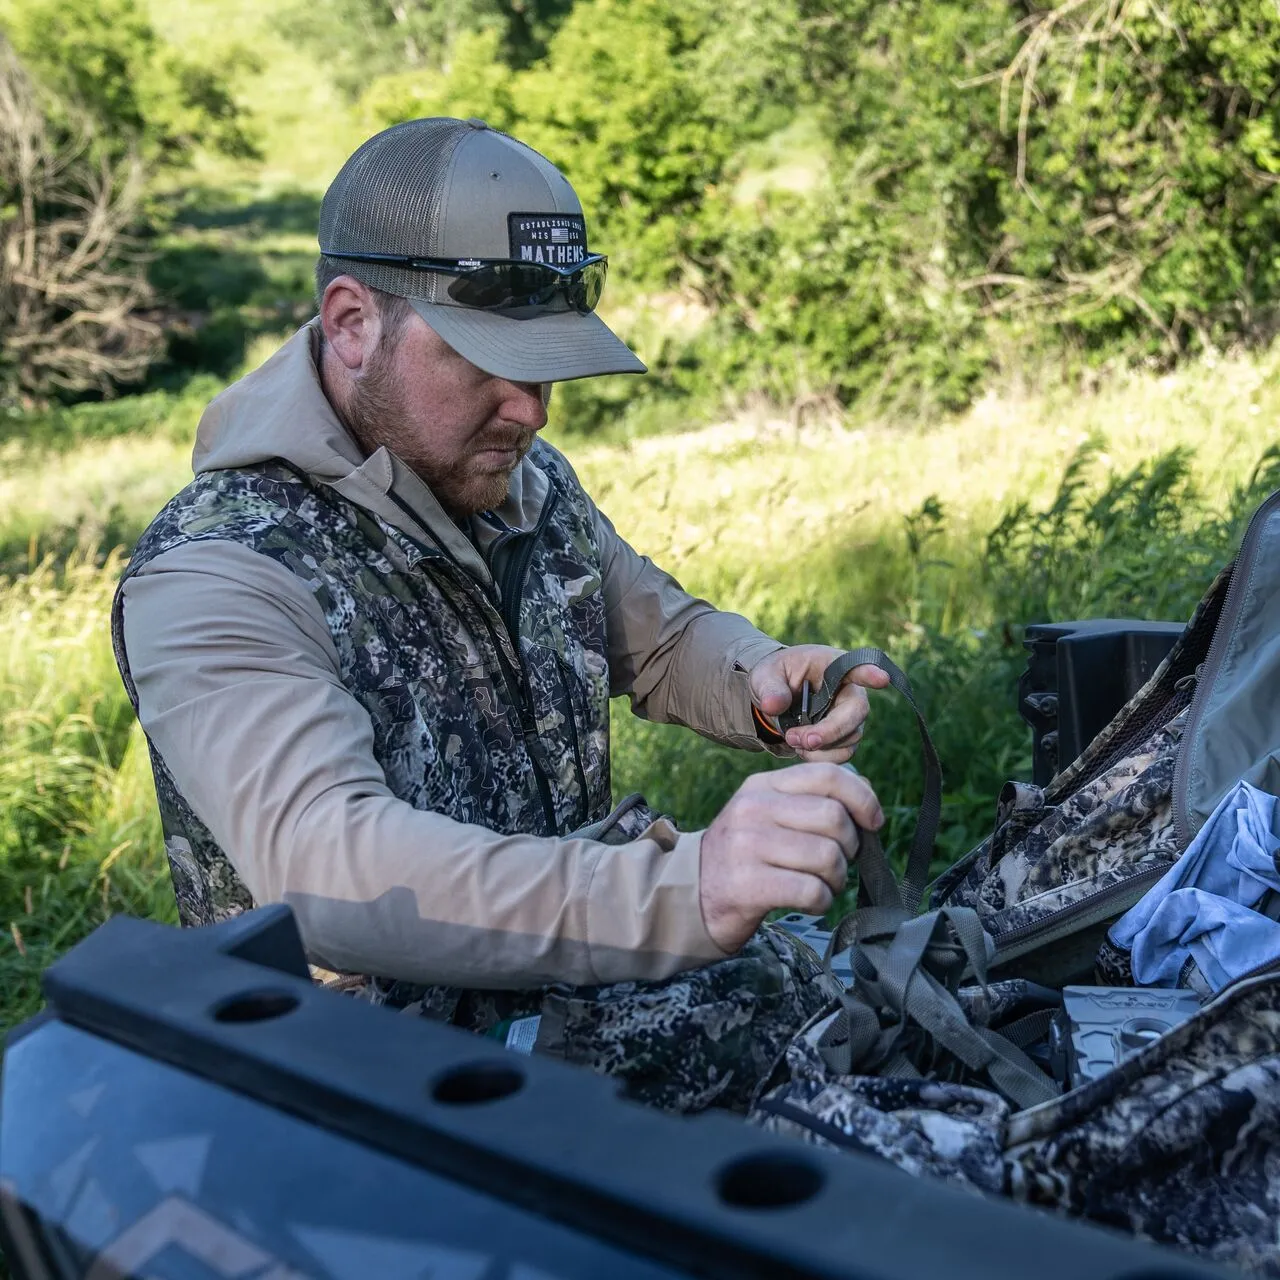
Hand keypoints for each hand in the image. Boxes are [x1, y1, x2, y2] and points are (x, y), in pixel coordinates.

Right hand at [699, 763, 884, 953]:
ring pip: (828, 856)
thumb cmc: (744, 854)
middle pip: (834, 817)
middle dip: (850, 846)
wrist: (691, 893)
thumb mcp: (767, 813)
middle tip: (837, 862)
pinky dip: (822, 901)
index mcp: (763, 786)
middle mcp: (753, 808)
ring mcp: (748, 846)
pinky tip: (810, 900)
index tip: (873, 822)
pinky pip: (812, 891)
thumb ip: (811, 798)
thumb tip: (864, 791)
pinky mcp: (748, 885)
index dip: (863, 798)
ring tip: (821, 883)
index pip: (828, 775)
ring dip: (837, 878)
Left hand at [749, 644, 890, 761]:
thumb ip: (769, 687)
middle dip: (830, 731)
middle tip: (801, 739)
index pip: (857, 666)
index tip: (882, 679)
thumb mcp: (764, 676)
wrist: (776, 699)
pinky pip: (843, 754)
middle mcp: (850, 690)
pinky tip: (801, 749)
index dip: (870, 674)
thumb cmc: (776, 678)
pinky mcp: (846, 737)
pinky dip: (820, 758)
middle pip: (856, 713)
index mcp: (833, 665)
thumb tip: (773, 705)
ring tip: (792, 739)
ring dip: (820, 748)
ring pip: (850, 739)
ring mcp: (851, 716)